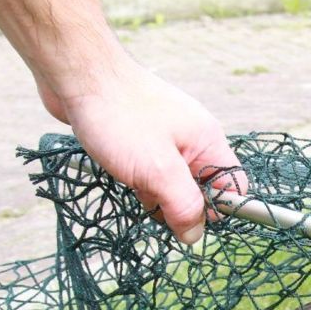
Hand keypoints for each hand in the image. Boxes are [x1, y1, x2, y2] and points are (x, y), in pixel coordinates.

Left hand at [41, 60, 246, 244]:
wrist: (77, 72)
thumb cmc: (119, 115)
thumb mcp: (158, 172)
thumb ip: (183, 207)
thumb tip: (194, 236)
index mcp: (208, 141)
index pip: (233, 187)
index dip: (216, 210)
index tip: (188, 219)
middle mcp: (191, 139)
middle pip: (200, 190)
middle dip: (176, 204)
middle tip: (150, 196)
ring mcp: (165, 138)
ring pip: (170, 184)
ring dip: (150, 193)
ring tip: (129, 178)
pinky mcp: (140, 138)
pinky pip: (147, 172)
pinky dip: (135, 179)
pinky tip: (117, 170)